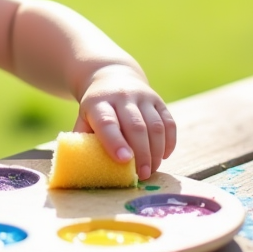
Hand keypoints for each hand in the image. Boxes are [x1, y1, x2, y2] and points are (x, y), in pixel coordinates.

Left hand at [74, 66, 176, 180]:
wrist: (112, 76)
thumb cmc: (96, 109)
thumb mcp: (84, 118)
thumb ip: (83, 140)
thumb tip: (83, 166)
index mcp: (98, 103)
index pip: (107, 122)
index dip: (115, 142)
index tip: (123, 160)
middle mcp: (122, 96)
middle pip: (136, 126)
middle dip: (141, 154)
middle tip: (142, 175)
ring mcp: (143, 97)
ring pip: (155, 126)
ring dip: (156, 151)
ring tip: (152, 169)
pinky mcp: (158, 101)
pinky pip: (169, 123)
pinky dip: (169, 142)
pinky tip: (164, 156)